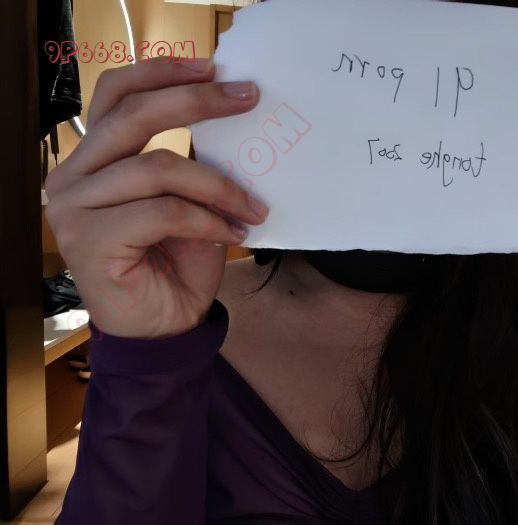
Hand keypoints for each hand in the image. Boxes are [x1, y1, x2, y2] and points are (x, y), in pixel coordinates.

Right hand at [45, 58, 266, 338]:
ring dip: (218, 185)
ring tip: (252, 208)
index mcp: (92, 159)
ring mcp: (74, 208)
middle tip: (248, 98)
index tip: (215, 68)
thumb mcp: (189, 200)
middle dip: (196, 102)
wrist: (165, 327)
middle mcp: (73, 177)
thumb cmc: (175, 263)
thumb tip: (226, 114)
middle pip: (133, 116)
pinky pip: (164, 211)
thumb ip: (190, 159)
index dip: (163, 72)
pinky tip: (233, 234)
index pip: (116, 95)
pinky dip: (208, 220)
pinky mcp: (90, 240)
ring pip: (158, 167)